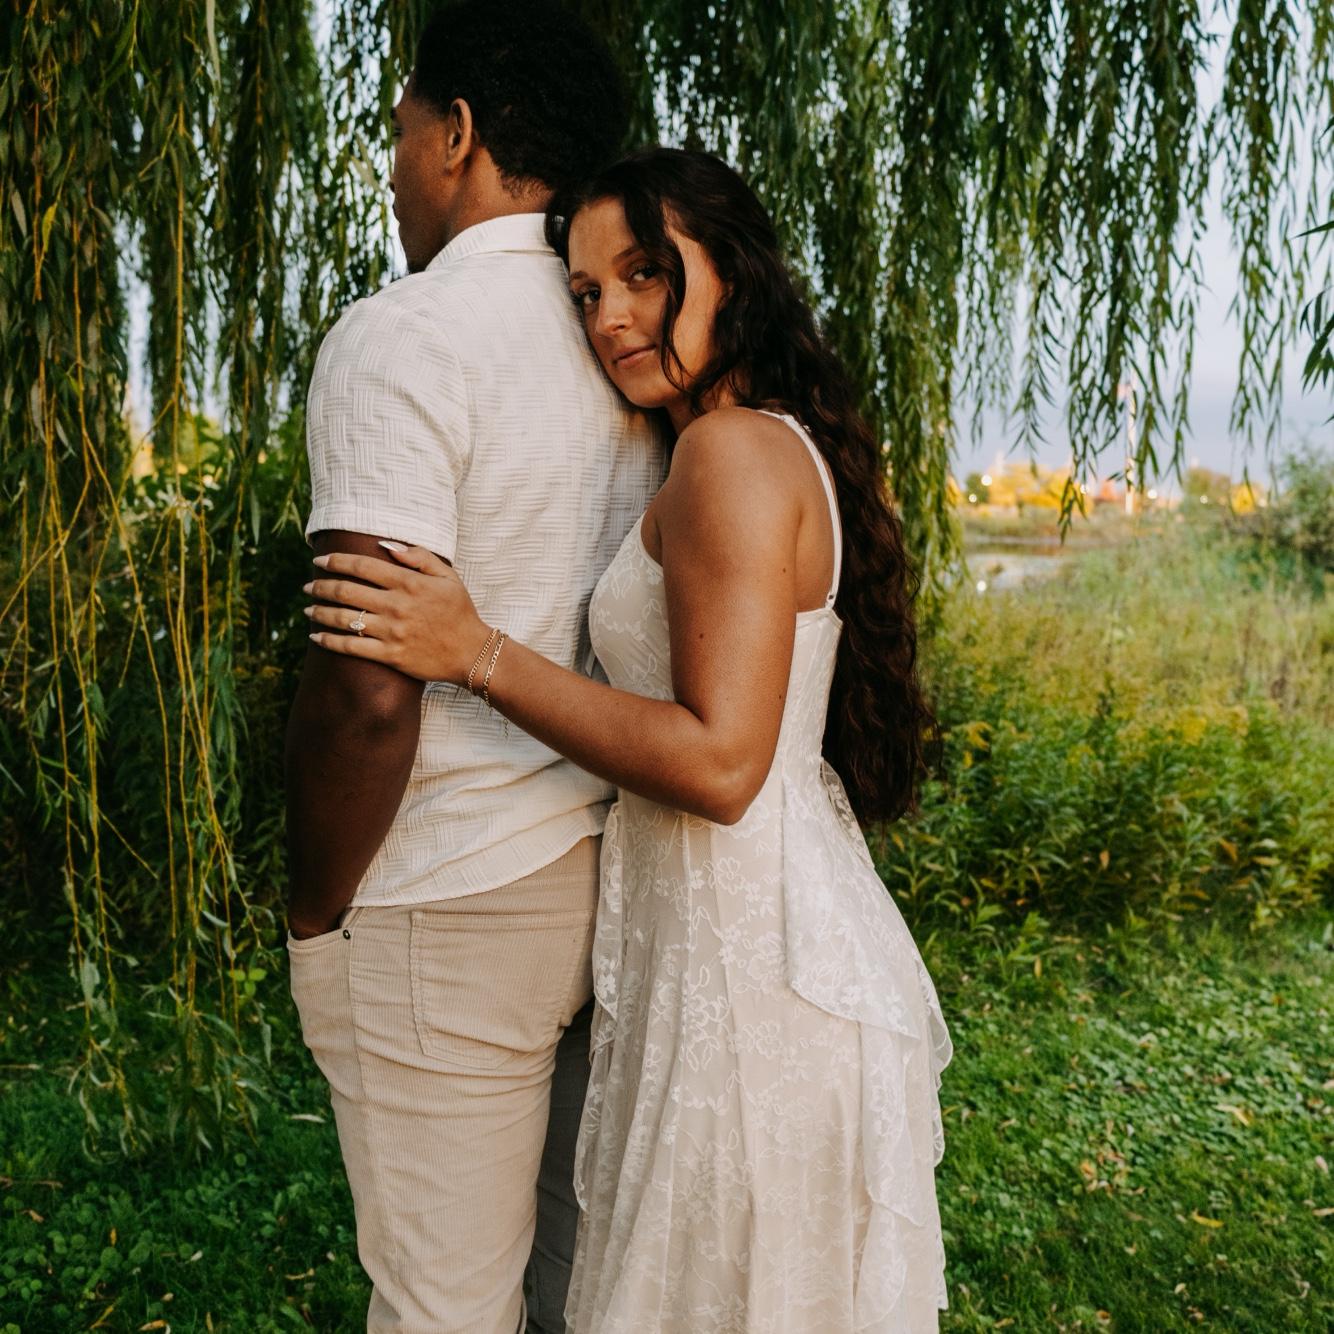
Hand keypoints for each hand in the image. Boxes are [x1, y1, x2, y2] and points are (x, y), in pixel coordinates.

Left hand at [303, 543, 491, 684]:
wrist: (471, 652)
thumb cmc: (460, 612)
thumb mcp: (447, 576)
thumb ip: (418, 557)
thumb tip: (386, 545)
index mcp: (408, 583)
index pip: (362, 565)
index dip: (336, 561)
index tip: (319, 560)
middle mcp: (396, 605)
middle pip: (345, 591)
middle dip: (320, 586)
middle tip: (308, 586)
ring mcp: (391, 632)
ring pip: (343, 618)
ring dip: (319, 612)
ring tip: (307, 609)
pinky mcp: (390, 655)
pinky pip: (351, 647)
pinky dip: (329, 641)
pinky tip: (315, 636)